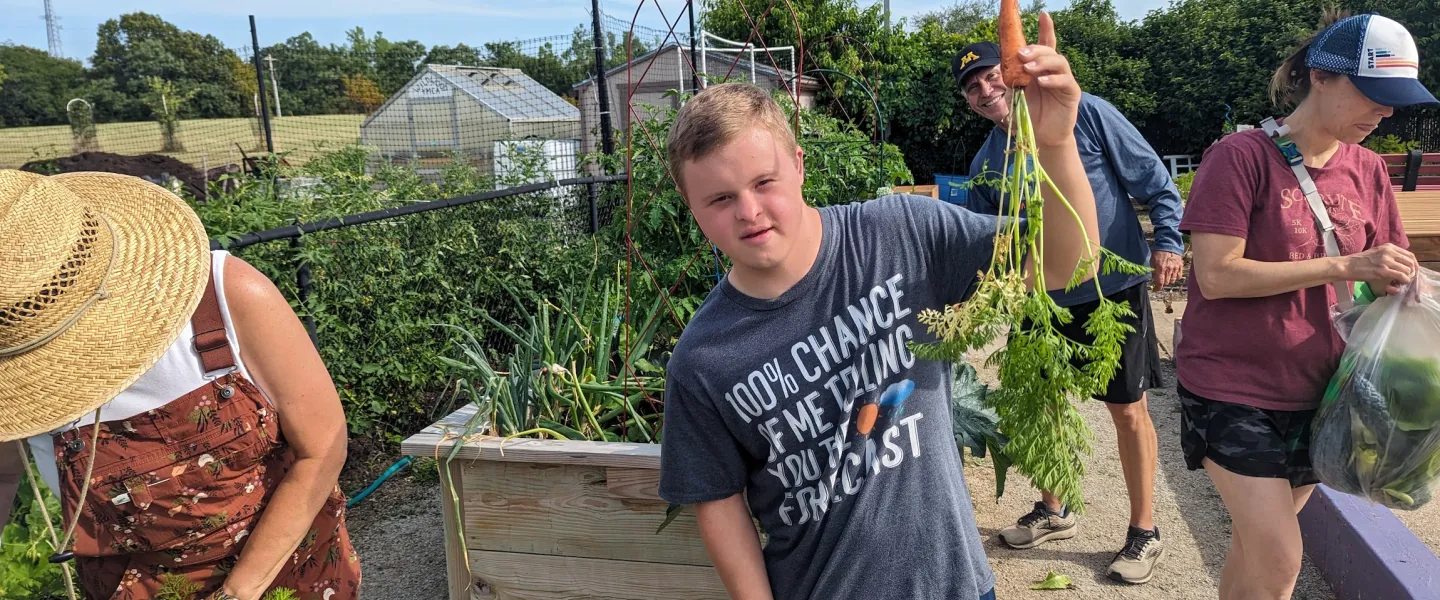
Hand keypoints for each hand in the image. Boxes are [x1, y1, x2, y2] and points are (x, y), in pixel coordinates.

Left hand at [1017, 12, 1080, 147]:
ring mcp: (1064, 80)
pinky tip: (1042, 82)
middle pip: (1049, 51)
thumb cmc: (1028, 113)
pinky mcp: (1071, 93)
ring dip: (1042, 62)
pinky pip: (1065, 81)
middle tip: (1022, 54)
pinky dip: (1053, 79)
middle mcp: (1053, 70)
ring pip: (1058, 61)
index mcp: (1040, 67)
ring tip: (1029, 69)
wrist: (1040, 136)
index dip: (1046, 28)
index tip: (1043, 14)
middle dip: (1035, 49)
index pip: (1045, 44)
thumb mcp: (1015, 92)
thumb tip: (1007, 60)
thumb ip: (1012, 76)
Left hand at [1151, 251, 1183, 288]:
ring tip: (1166, 276)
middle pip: (1167, 282)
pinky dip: (1175, 277)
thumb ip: (1153, 271)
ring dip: (1169, 280)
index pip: (1160, 282)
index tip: (1156, 289)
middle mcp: (1169, 269)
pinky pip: (1179, 276)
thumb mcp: (1152, 261)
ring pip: (1173, 280)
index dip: (1158, 288)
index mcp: (1161, 268)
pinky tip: (1172, 274)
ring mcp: (1176, 268)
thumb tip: (1154, 279)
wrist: (1168, 245)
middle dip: (1163, 283)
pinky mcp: (1180, 266)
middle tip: (1161, 279)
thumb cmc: (1159, 253)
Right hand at [1345, 243, 1416, 296]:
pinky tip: (1398, 283)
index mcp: (1388, 247)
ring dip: (1407, 278)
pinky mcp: (1383, 271)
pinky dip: (1403, 281)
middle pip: (1410, 262)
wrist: (1347, 266)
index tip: (1411, 272)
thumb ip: (1389, 256)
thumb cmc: (1360, 261)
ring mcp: (1386, 261)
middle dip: (1412, 272)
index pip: (1409, 255)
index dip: (1413, 265)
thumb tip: (1401, 265)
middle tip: (1407, 278)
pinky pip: (1401, 276)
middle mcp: (1389, 252)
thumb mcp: (1377, 253)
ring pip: (1407, 270)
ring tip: (1400, 282)